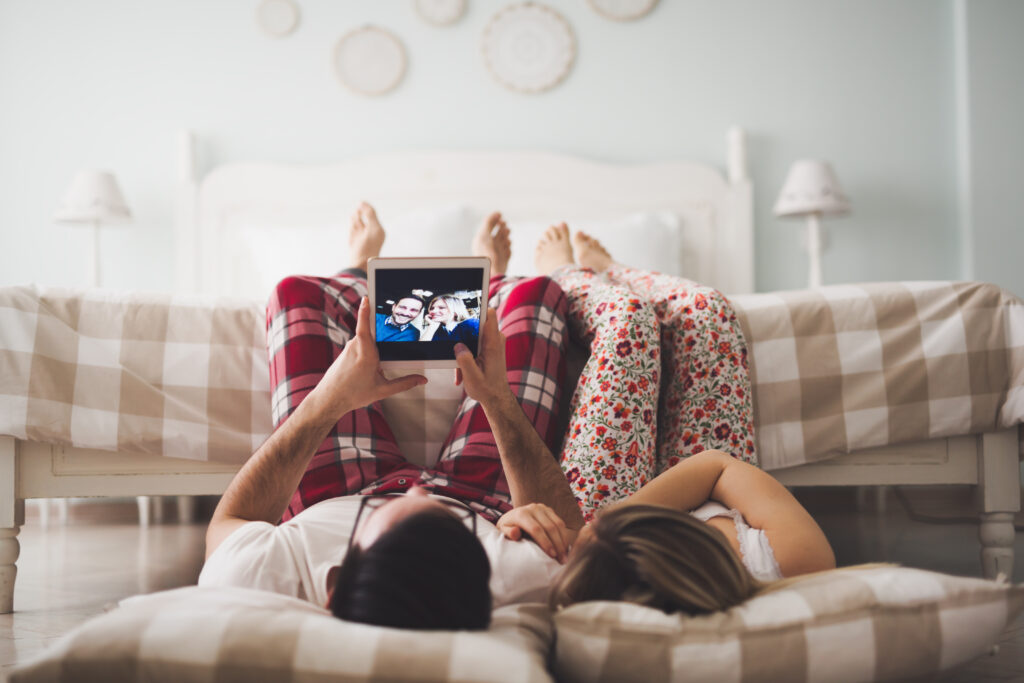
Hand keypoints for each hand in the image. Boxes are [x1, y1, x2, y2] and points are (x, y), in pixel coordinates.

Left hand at [312, 297, 425, 417]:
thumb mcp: (383, 391)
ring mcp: (348, 348)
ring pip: (365, 342)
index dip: (365, 310)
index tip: (366, 298)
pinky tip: (364, 372)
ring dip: (372, 351)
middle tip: (382, 355)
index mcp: (366, 353)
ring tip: (371, 372)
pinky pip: (359, 347)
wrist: (329, 399)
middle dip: (380, 341)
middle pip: (371, 334)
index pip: (365, 326)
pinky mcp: (345, 352)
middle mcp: (355, 347)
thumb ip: (405, 384)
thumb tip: (422, 380)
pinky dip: (365, 355)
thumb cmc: (353, 395)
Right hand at [453, 310, 511, 407]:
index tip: (466, 305)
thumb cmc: (487, 389)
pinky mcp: (490, 348)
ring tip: (461, 371)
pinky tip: (463, 372)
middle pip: (476, 324)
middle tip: (455, 353)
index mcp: (492, 343)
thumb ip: (464, 360)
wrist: (496, 398)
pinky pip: (475, 344)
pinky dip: (467, 355)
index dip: (478, 307)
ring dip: (463, 350)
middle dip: (462, 336)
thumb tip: (458, 346)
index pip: (489, 314)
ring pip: (473, 336)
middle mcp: (495, 340)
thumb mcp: (472, 377)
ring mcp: (493, 343)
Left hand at [496, 503, 575, 562]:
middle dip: (558, 545)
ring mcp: (543, 508)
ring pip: (558, 524)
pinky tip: (565, 548)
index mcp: (522, 514)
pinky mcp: (550, 510)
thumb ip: (508, 533)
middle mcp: (534, 508)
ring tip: (565, 557)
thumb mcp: (502, 531)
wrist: (512, 516)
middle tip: (562, 560)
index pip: (536, 529)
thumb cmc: (507, 528)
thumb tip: (516, 533)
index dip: (545, 542)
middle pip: (550, 527)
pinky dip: (564, 536)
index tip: (552, 556)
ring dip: (564, 541)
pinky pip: (560, 523)